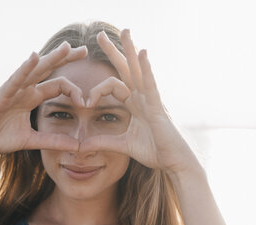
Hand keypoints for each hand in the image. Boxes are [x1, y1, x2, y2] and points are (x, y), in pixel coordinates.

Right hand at [0, 41, 86, 156]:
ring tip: (67, 47)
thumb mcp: (32, 140)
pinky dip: (24, 69)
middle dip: (66, 59)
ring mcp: (13, 90)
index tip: (87, 103)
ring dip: (51, 58)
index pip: (58, 86)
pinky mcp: (1, 96)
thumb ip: (54, 141)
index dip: (75, 91)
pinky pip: (15, 80)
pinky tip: (34, 57)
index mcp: (32, 97)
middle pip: (49, 70)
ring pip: (35, 70)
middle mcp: (24, 89)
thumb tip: (78, 146)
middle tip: (84, 50)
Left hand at [80, 30, 196, 173]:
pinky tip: (142, 52)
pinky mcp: (158, 107)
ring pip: (139, 70)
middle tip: (99, 34)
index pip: (113, 85)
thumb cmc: (155, 152)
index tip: (84, 102)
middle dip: (113, 51)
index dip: (96, 90)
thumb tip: (82, 144)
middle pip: (126, 69)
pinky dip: (147, 68)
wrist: (173, 163)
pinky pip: (151, 84)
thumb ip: (103, 141)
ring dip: (131, 50)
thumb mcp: (123, 145)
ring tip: (125, 31)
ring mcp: (151, 100)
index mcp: (134, 104)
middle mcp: (142, 98)